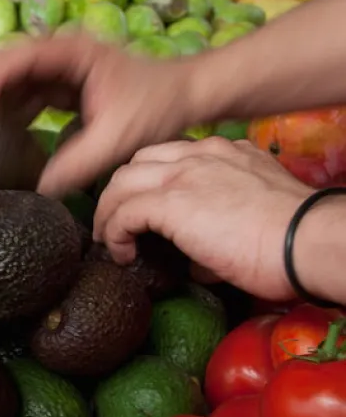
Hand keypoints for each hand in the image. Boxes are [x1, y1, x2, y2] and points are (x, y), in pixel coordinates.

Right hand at [0, 34, 206, 196]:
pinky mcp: (59, 90)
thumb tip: (39, 192)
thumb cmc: (158, 107)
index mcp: (73, 54)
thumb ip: (79, 165)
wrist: (185, 97)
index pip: (19, 59)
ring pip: (7, 83)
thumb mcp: (118, 140)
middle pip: (2, 67)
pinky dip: (1, 117)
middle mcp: (59, 57)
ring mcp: (58, 72)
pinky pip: (21, 100)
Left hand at [93, 137, 313, 300]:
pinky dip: (114, 234)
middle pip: (136, 163)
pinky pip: (123, 213)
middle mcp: (201, 155)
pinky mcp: (171, 202)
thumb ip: (221, 228)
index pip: (168, 157)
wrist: (307, 241)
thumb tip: (200, 263)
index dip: (147, 184)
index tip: (141, 212)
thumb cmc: (292, 240)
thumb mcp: (255, 219)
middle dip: (121, 193)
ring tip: (109, 240)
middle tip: (116, 224)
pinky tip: (122, 255)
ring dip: (109, 212)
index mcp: (223, 153)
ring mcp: (184, 174)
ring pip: (121, 182)